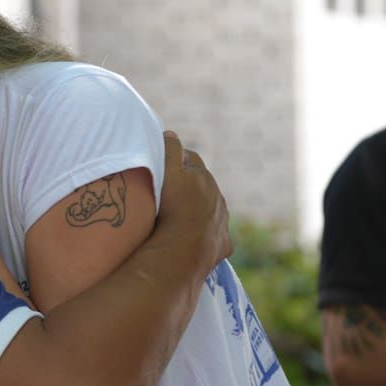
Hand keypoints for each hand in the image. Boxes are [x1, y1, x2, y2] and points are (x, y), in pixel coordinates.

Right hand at [156, 131, 231, 272]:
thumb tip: (171, 134)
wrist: (182, 251)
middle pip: (202, 184)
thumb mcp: (167, 173)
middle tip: (168, 192)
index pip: (190, 160)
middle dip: (190, 184)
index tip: (162, 165)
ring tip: (179, 217)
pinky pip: (216, 236)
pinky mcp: (222, 244)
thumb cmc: (171, 210)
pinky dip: (208, 235)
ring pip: (211, 209)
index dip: (176, 160)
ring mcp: (222, 222)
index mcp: (203, 177)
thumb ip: (170, 150)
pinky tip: (196, 241)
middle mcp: (217, 197)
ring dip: (198, 209)